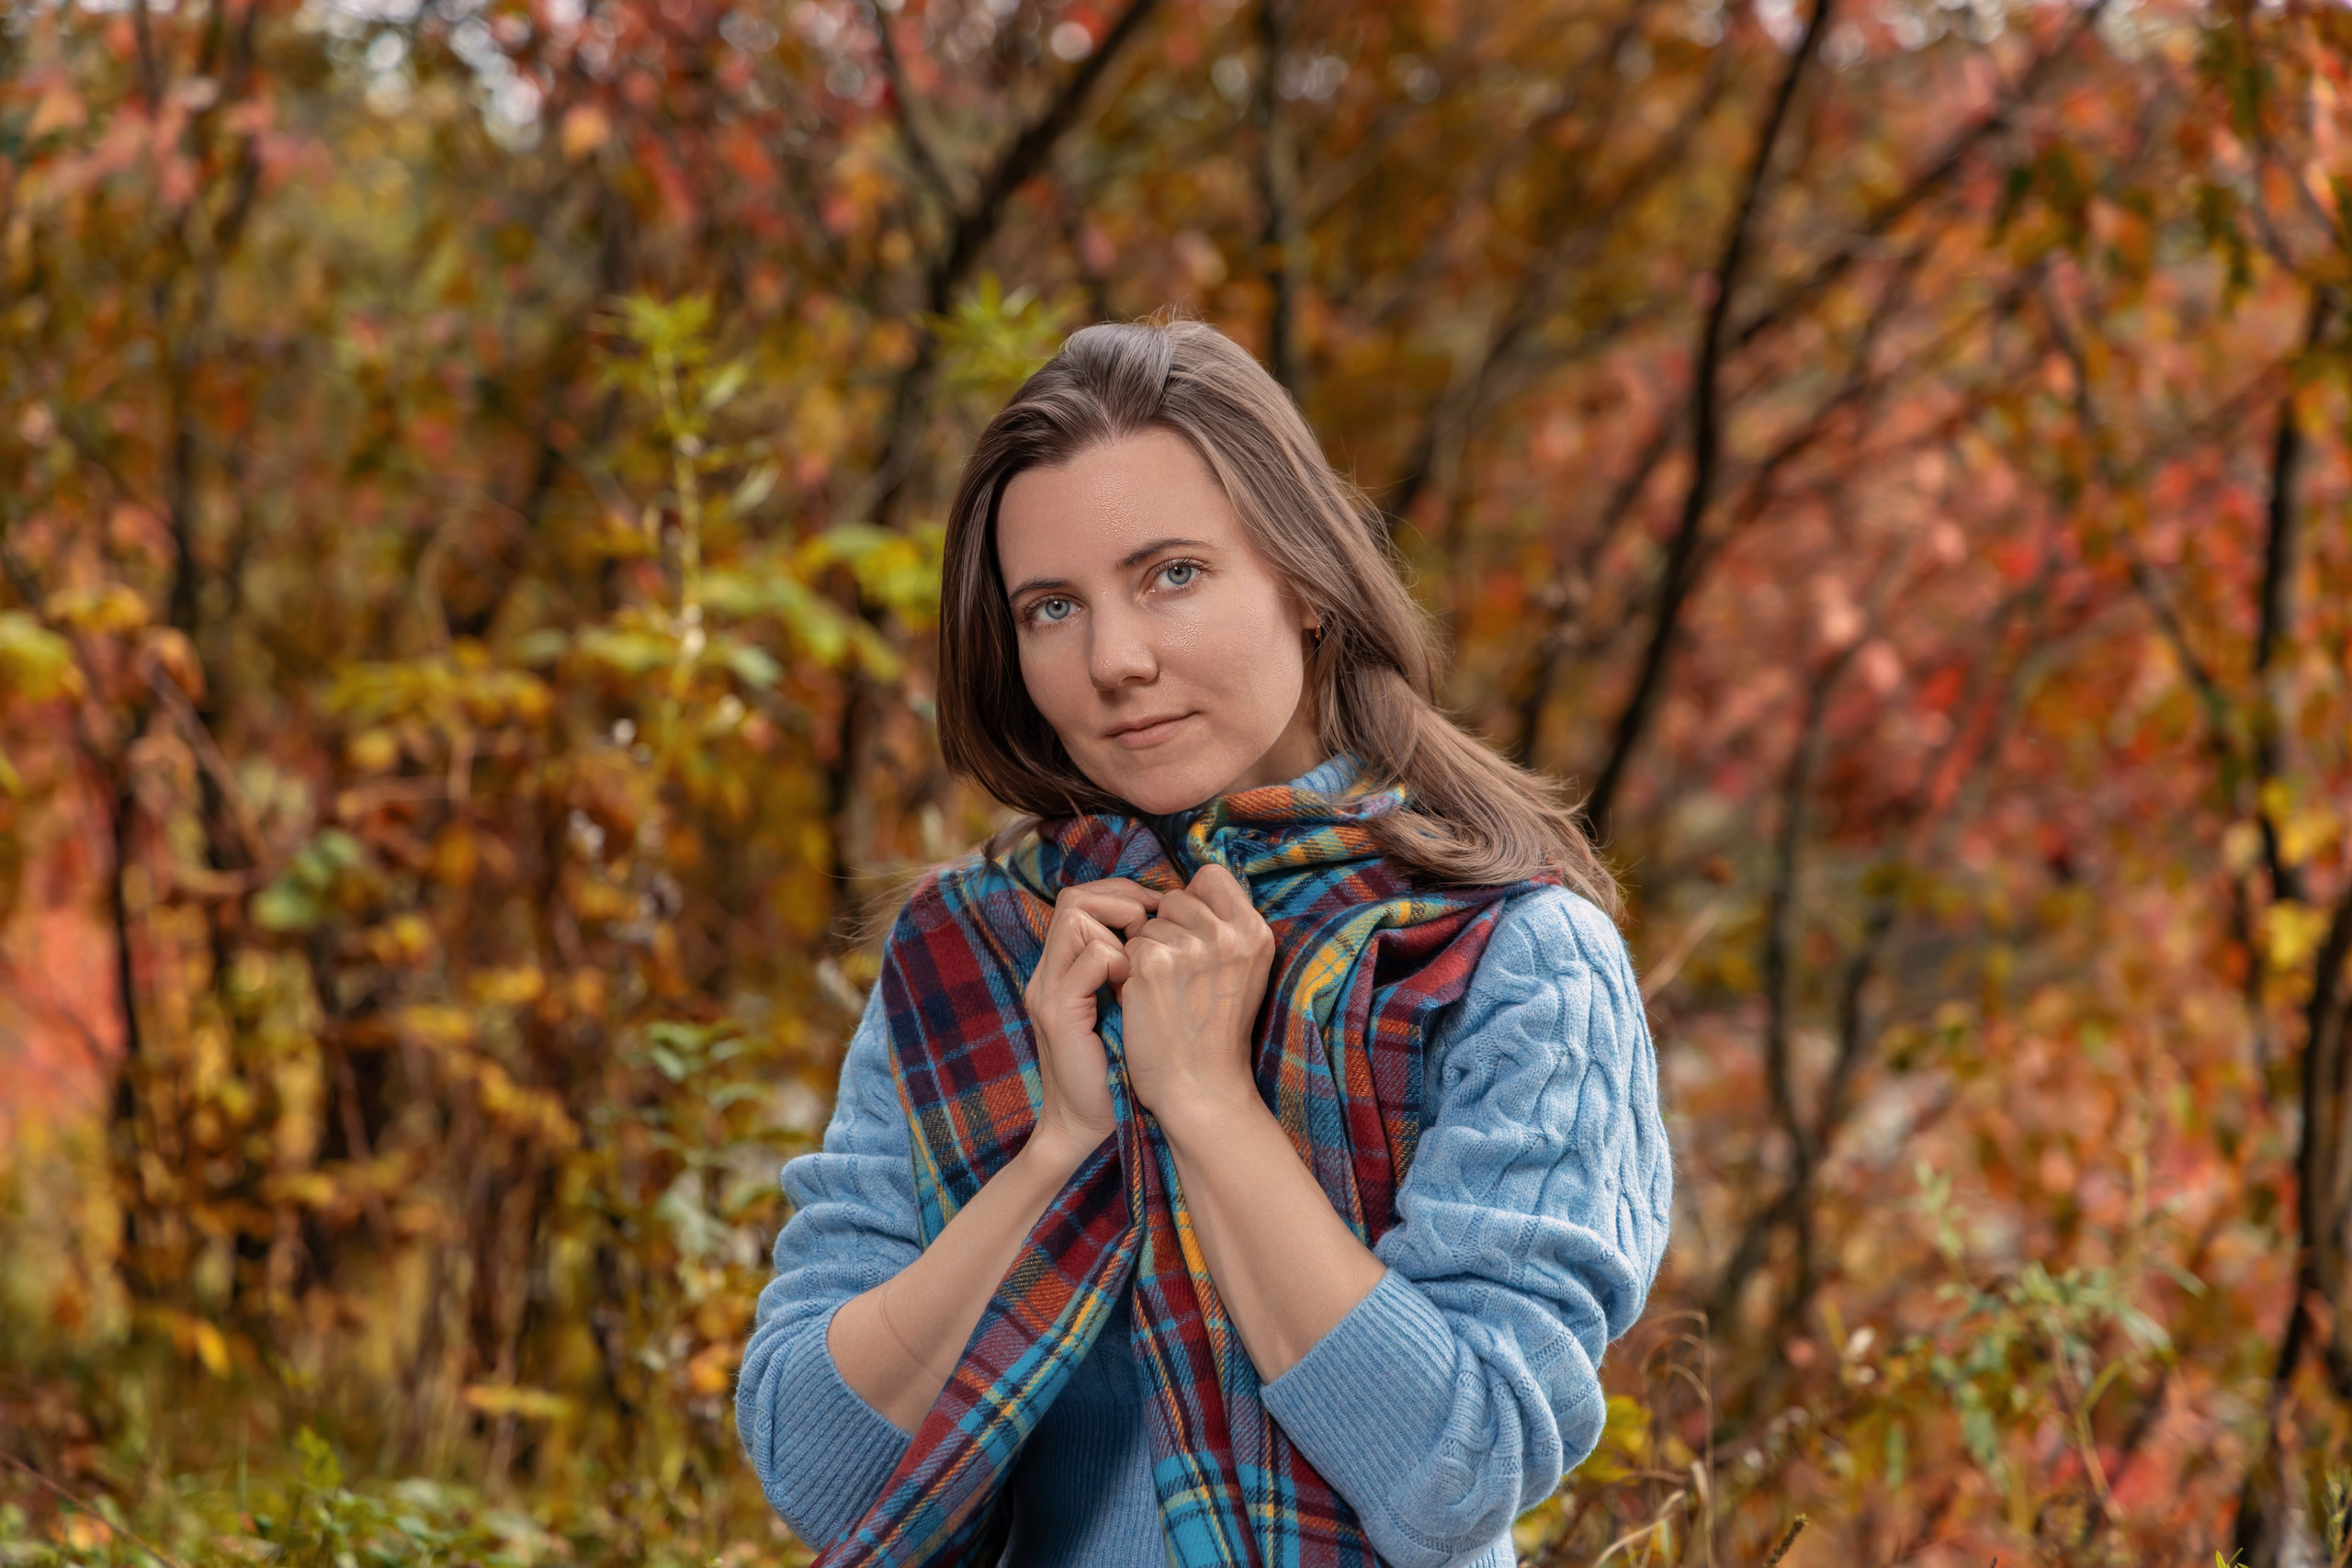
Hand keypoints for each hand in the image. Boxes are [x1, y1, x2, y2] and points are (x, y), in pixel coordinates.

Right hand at [1023, 878, 1160, 1165]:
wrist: (1084, 1126)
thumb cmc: (1117, 1070)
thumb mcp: (1124, 1009)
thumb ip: (1129, 970)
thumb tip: (1165, 929)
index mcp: (1060, 971)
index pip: (1078, 901)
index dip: (1119, 895)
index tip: (1156, 911)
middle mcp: (1047, 974)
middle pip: (1073, 898)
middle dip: (1121, 899)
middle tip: (1154, 921)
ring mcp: (1048, 991)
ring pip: (1076, 917)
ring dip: (1120, 928)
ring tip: (1142, 958)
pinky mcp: (1059, 1013)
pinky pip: (1094, 959)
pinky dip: (1121, 960)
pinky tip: (1136, 985)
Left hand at [1120, 863, 1275, 1136]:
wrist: (1202, 1087)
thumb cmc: (1218, 1033)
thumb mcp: (1245, 972)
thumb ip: (1227, 929)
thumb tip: (1192, 891)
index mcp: (1255, 932)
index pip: (1211, 876)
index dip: (1194, 900)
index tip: (1192, 934)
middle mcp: (1227, 934)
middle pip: (1175, 898)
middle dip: (1167, 929)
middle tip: (1179, 976)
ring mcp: (1189, 946)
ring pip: (1147, 924)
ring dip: (1147, 952)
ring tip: (1166, 992)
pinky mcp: (1152, 962)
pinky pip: (1127, 946)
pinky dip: (1130, 972)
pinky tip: (1147, 1001)